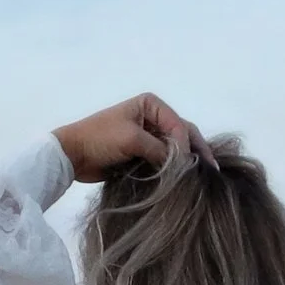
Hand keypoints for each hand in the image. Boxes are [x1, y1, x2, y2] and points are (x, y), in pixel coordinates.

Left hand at [53, 93, 204, 181]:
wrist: (72, 155)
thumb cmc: (100, 139)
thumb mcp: (132, 139)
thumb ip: (160, 149)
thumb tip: (183, 164)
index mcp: (151, 105)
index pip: (179, 125)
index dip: (187, 145)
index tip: (191, 166)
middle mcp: (153, 117)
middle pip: (182, 134)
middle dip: (195, 151)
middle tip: (212, 171)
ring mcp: (148, 135)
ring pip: (175, 149)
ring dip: (186, 161)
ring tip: (202, 178)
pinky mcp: (142, 152)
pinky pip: (164, 159)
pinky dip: (173, 168)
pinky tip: (185, 180)